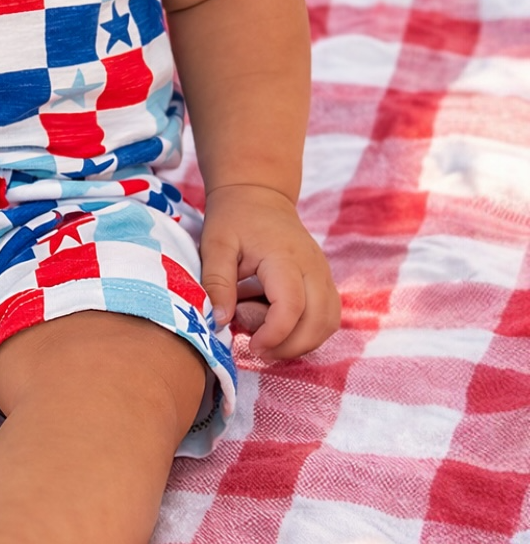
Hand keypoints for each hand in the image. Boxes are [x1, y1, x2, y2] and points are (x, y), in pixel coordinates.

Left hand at [199, 184, 339, 360]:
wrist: (257, 194)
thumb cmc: (233, 219)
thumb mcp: (215, 245)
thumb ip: (217, 282)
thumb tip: (219, 321)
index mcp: (284, 256)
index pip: (292, 306)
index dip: (275, 335)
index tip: (251, 346)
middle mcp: (313, 266)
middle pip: (319, 321)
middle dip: (290, 347)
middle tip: (257, 349)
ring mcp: (323, 273)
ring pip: (328, 322)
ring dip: (301, 342)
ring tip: (267, 338)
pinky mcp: (324, 280)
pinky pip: (328, 316)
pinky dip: (309, 332)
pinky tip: (280, 328)